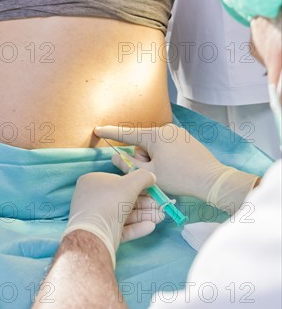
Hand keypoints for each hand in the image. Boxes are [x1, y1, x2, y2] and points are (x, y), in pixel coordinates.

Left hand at [61, 170, 163, 266]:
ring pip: (124, 215)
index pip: (119, 182)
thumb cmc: (110, 200)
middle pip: (124, 199)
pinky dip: (136, 227)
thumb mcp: (131, 183)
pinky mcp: (102, 233)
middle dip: (145, 203)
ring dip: (144, 215)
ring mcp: (97, 217)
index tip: (153, 191)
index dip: (138, 186)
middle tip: (160, 206)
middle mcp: (94, 199)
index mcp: (94, 182)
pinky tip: (150, 226)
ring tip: (161, 217)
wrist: (95, 231)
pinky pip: (121, 228)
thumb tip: (151, 177)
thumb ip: (143, 177)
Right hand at [94, 124, 258, 213]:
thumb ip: (128, 165)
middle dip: (143, 159)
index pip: (127, 134)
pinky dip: (165, 158)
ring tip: (168, 173)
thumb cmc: (179, 178)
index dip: (110, 133)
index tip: (97, 129)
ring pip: (154, 147)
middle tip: (154, 173)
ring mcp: (178, 133)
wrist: (211, 180)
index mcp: (155, 135)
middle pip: (142, 144)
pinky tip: (177, 169)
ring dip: (154, 160)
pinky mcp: (186, 140)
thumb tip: (117, 156)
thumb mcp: (149, 174)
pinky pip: (167, 148)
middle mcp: (166, 129)